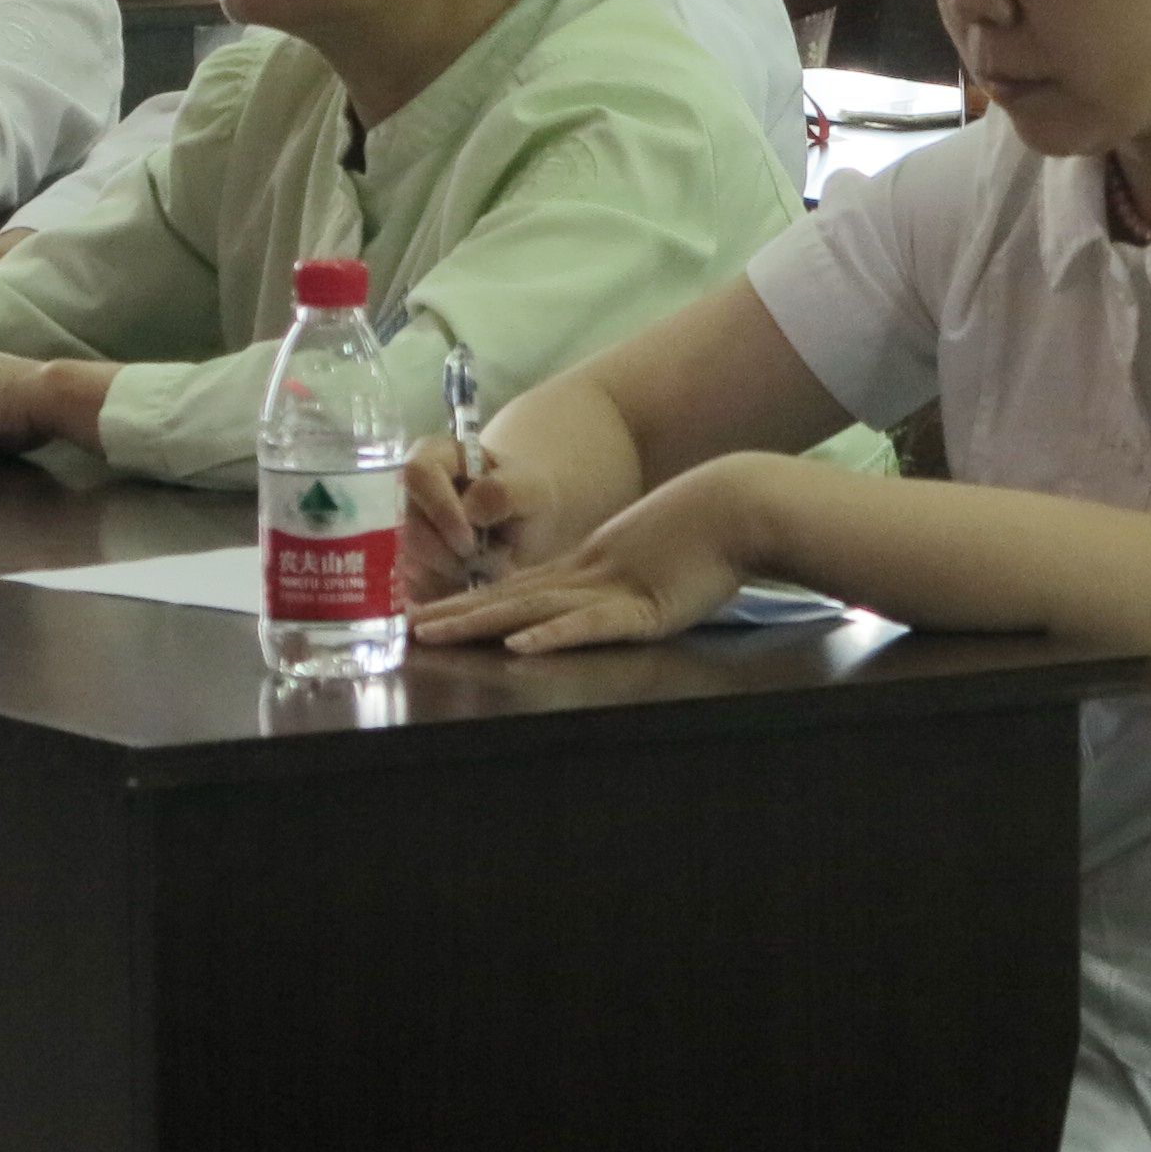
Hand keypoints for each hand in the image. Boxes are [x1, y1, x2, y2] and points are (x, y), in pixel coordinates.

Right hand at [403, 433, 528, 599]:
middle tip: (486, 562)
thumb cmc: (528, 497)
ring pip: (414, 565)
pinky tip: (474, 583)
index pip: (418, 474)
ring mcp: (410, 532)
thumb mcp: (529, 488)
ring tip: (488, 568)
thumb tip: (469, 509)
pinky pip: (418, 590)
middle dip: (450, 556)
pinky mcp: (414, 566)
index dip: (440, 510)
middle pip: (411, 530)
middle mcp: (415, 493)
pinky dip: (450, 593)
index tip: (469, 541)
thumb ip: (502, 492)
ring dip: (455, 577)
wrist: (530, 524)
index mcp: (438, 457)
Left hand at [412, 473, 745, 654]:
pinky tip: (518, 646)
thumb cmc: (710, 529)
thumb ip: (629, 581)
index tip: (432, 614)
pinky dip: (553, 636)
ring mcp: (612, 589)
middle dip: (455, 614)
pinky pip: (591, 625)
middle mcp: (589, 576)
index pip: (519, 590)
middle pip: (510, 598)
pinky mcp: (644, 607)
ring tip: (433, 634)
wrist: (743, 505)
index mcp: (591, 568)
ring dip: (479, 623)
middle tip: (406, 627)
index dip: (473, 603)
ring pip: (532, 610)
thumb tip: (616, 596)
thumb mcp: (656, 558)